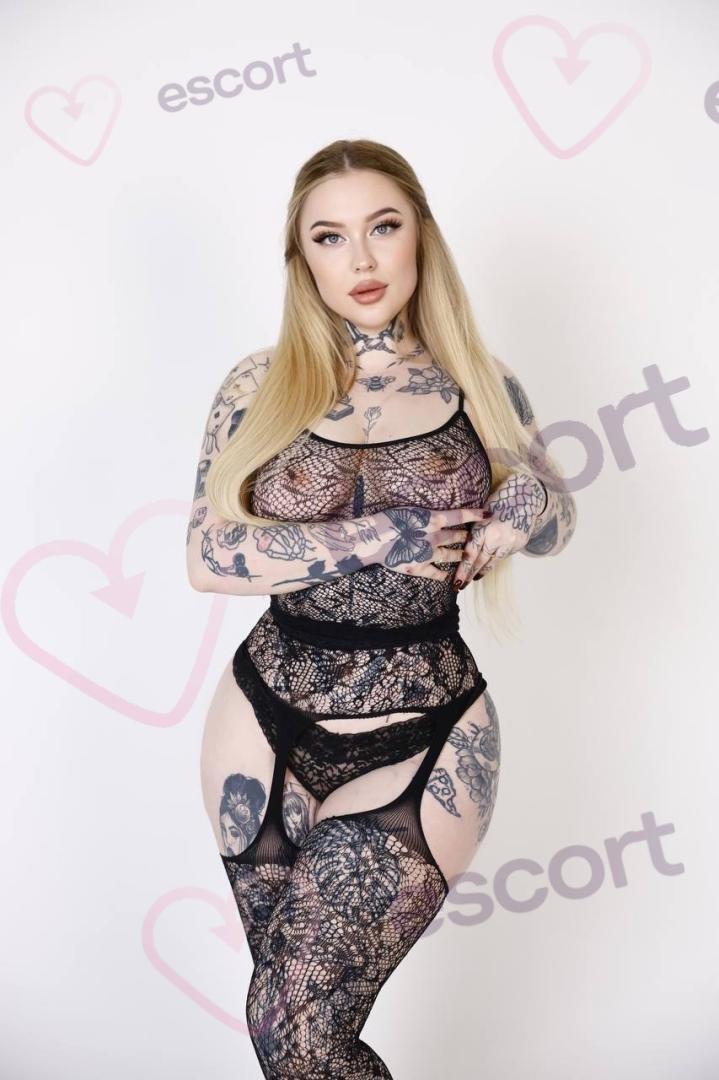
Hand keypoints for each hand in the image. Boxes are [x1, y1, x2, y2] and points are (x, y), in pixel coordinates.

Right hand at [372, 505, 494, 581]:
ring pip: (450, 555)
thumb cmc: (388, 520)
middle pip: (456, 537)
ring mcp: (428, 554)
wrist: (373, 539)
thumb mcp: (410, 511)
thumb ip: (426, 516)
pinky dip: (442, 574)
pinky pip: (436, 573)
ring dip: (459, 555)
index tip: (489, 515)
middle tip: (472, 538)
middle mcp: (434, 537)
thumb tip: (436, 516)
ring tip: (464, 556)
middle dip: (465, 538)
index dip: (475, 515)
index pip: (460, 516)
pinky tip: (447, 576)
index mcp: (432, 520)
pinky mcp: (419, 568)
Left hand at [451, 472, 546, 589]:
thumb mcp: (481, 513)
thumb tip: (466, 548)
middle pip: (481, 561)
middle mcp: (497, 538)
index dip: (463, 570)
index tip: (456, 582)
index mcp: (484, 529)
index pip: (471, 554)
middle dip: (470, 575)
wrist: (526, 494)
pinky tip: (489, 563)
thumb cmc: (499, 500)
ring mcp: (510, 542)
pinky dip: (496, 559)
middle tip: (461, 586)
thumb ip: (476, 531)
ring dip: (483, 571)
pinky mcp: (519, 543)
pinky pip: (504, 555)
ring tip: (475, 579)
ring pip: (493, 561)